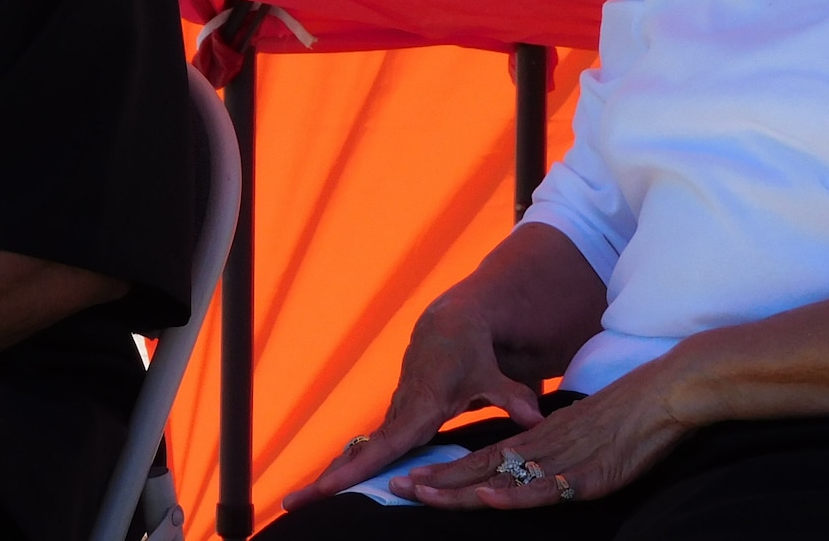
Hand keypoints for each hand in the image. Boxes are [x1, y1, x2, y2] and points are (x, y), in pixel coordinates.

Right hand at [282, 299, 543, 508]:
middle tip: (294, 503)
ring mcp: (392, 418)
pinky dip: (345, 467)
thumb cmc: (471, 352)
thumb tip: (534, 416)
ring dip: (329, 476)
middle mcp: (398, 415)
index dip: (359, 467)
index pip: (384, 444)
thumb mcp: (492, 375)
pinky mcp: (394, 421)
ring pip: (357, 451)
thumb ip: (510, 398)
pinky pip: (367, 449)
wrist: (449, 326)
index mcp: (417, 407)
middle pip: (358, 454)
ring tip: (296, 503)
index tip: (330, 485)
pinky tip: (325, 489)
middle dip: (326, 479)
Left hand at [391, 356, 688, 507]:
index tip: (413, 479)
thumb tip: (533, 469)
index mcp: (541, 439)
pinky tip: (489, 496)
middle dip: (439, 481)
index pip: (484, 458)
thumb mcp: (582, 433)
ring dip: (460, 489)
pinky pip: (546, 489)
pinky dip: (515, 494)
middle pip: (481, 468)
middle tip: (397, 487)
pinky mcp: (590, 475)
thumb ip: (556, 451)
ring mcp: (564, 461)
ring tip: (422, 494)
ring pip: (503, 478)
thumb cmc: (630, 414)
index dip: (448, 473)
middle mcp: (544, 448)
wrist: (668, 392)